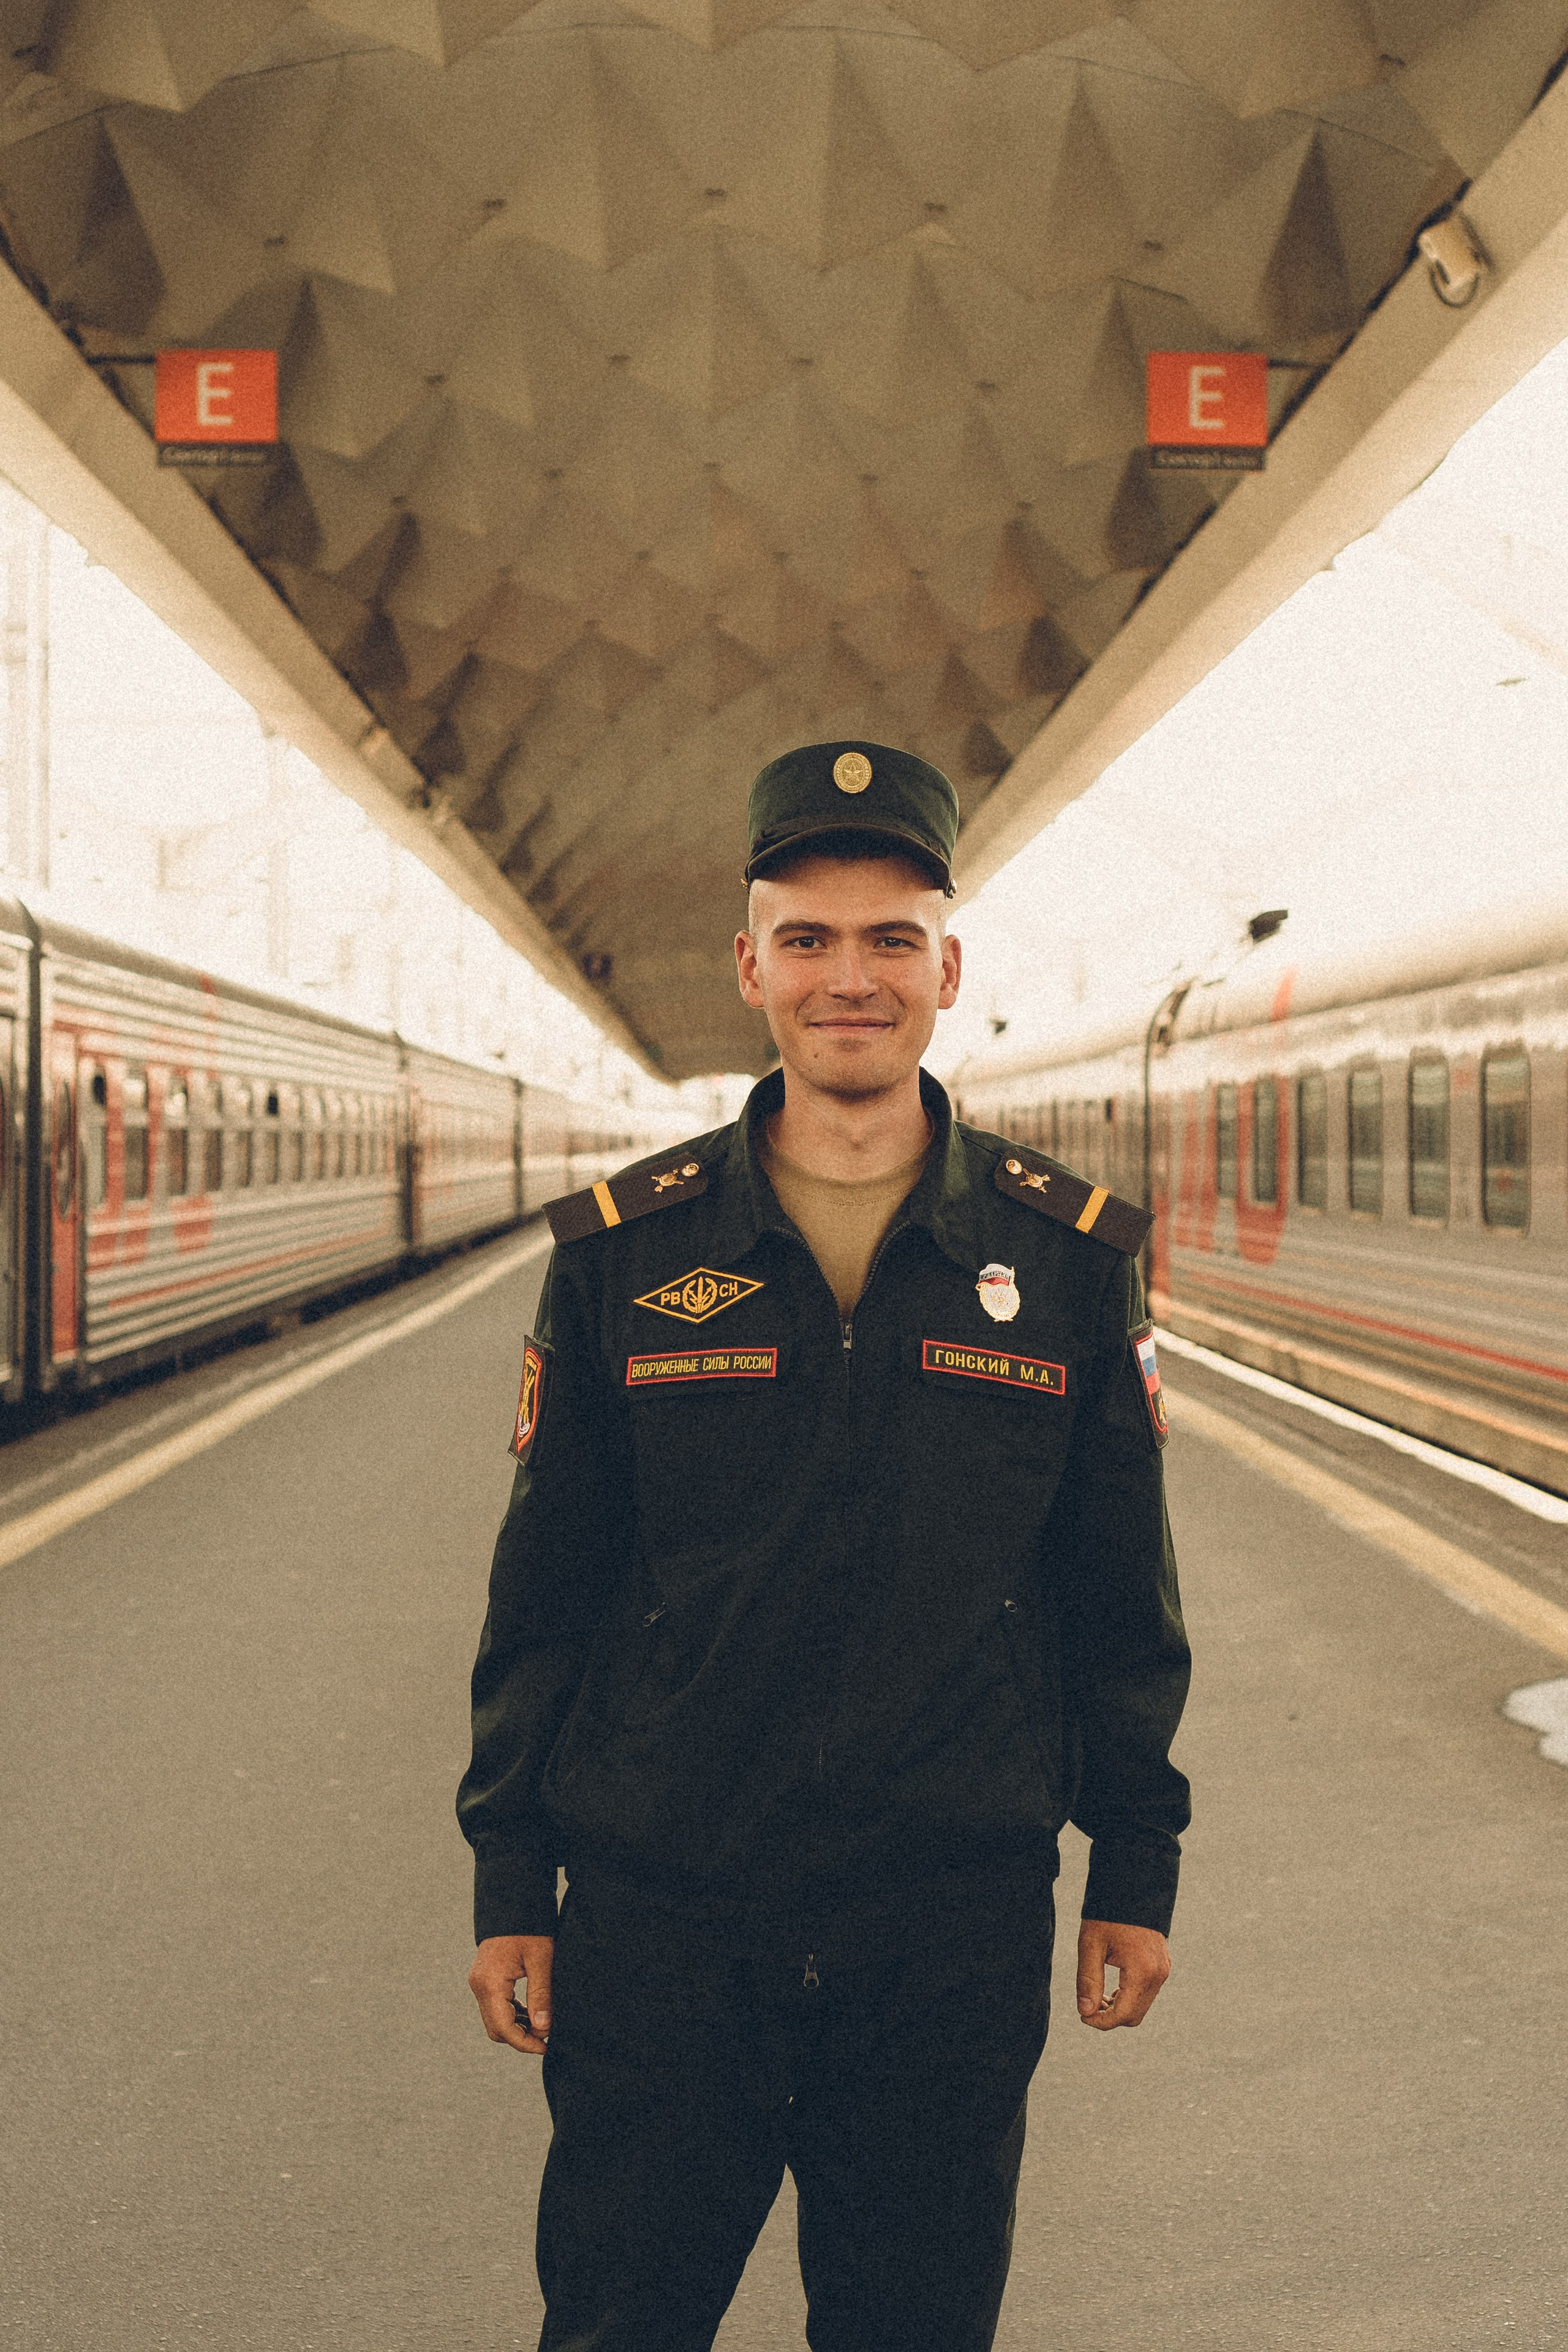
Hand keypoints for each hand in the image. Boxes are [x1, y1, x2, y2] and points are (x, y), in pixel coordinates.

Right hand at [469, 1933, 554, 2054]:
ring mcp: (479, 1982)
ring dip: (517, 2027)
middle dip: (520, 2037)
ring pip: (495, 2020)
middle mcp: (479, 1985)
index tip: (545, 2046)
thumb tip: (543, 2028)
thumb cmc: (529, 1927)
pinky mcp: (484, 1979)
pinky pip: (495, 2007)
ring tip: (543, 2023)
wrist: (513, 1902)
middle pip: (496, 2029)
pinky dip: (512, 2014)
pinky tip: (531, 2011)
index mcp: (490, 1983)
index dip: (525, 2043)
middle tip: (546, 2036)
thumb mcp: (541, 1959)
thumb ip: (541, 1994)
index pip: (504, 2028)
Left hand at [1076, 1918, 1170, 2029]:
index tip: (1082, 2016)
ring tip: (1097, 1994)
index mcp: (1142, 1971)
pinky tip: (1112, 1986)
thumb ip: (1088, 1980)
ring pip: (1142, 2006)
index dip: (1101, 2022)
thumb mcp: (1091, 1945)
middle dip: (1109, 2017)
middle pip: (1134, 2016)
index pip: (1122, 2015)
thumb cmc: (1108, 1915)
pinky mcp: (1163, 1966)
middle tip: (1087, 2006)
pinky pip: (1147, 1993)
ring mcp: (1163, 1970)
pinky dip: (1130, 1997)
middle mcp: (1158, 1974)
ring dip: (1119, 2008)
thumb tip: (1085, 2012)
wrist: (1133, 1888)